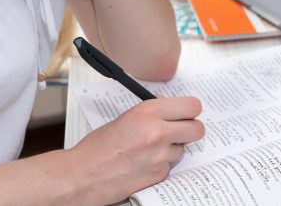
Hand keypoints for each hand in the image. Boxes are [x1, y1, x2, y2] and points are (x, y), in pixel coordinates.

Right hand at [67, 97, 204, 205]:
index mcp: (149, 112)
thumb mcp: (126, 117)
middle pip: (198, 128)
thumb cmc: (98, 147)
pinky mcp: (159, 174)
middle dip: (191, 130)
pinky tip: (144, 163)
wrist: (82, 175)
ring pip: (184, 149)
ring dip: (172, 149)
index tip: (187, 114)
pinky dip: (161, 165)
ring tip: (149, 150)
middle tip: (180, 131)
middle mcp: (158, 132)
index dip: (191, 111)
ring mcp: (161, 155)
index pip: (192, 106)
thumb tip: (169, 106)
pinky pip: (170, 166)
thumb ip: (152, 111)